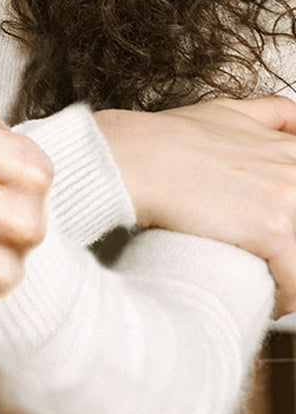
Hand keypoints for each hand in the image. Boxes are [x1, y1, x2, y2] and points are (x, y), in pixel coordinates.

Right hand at [97, 96, 295, 316]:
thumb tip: (294, 120)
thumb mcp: (224, 111)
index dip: (291, 218)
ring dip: (292, 277)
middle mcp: (295, 170)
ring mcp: (288, 199)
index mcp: (290, 149)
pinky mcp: (273, 229)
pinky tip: (269, 301)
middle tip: (272, 261)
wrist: (133, 157)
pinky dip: (286, 297)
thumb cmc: (165, 138)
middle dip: (291, 248)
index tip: (281, 236)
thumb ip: (268, 113)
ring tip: (272, 288)